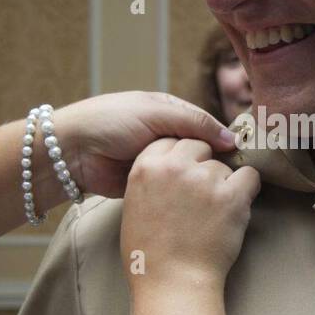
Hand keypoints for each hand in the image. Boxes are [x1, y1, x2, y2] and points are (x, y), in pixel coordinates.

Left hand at [51, 92, 236, 197]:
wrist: (71, 150)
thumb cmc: (111, 121)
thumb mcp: (157, 113)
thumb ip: (195, 124)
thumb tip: (231, 139)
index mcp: (169, 112)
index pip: (205, 126)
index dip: (222, 140)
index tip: (242, 156)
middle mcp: (164, 137)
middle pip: (198, 151)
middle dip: (212, 163)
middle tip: (233, 179)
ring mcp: (156, 162)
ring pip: (186, 172)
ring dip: (197, 181)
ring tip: (219, 193)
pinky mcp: (146, 184)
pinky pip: (170, 188)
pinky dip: (181, 193)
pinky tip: (198, 202)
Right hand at [120, 138, 260, 291]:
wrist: (173, 281)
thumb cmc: (150, 255)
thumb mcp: (134, 207)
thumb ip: (151, 179)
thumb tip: (169, 169)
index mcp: (146, 167)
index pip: (170, 141)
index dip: (181, 156)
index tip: (185, 171)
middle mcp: (175, 167)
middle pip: (198, 146)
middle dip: (202, 164)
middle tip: (201, 192)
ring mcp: (205, 179)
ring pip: (222, 166)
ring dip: (222, 183)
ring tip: (214, 213)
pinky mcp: (231, 195)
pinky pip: (249, 176)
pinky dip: (247, 189)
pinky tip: (237, 205)